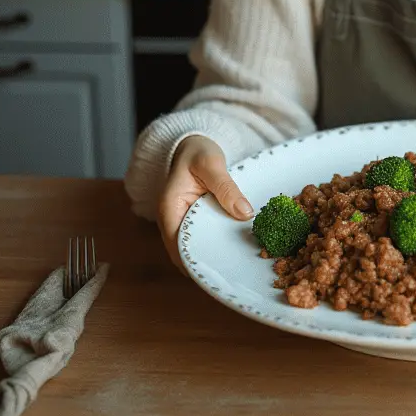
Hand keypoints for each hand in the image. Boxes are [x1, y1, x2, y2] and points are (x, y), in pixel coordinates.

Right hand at [158, 135, 253, 273]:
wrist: (193, 144)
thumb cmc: (197, 151)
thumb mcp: (211, 163)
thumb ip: (226, 187)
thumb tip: (245, 213)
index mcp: (170, 209)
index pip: (178, 246)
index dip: (195, 261)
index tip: (219, 270)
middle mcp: (173, 220)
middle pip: (187, 251)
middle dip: (208, 261)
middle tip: (235, 269)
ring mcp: (184, 221)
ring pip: (197, 245)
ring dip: (214, 252)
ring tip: (239, 261)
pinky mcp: (196, 220)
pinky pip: (205, 235)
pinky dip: (218, 239)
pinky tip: (237, 243)